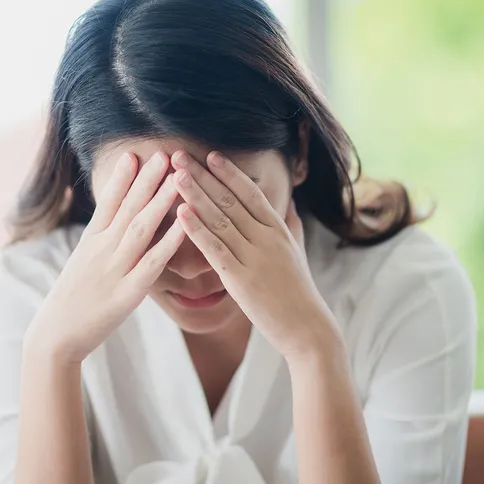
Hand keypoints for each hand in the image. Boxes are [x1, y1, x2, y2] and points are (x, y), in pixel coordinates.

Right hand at [24, 152, 185, 365]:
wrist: (54, 336)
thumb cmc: (71, 301)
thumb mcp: (81, 263)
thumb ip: (98, 243)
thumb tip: (111, 224)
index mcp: (90, 242)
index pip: (108, 202)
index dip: (122, 178)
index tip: (135, 154)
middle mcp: (102, 250)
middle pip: (127, 208)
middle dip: (147, 180)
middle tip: (164, 154)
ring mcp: (115, 270)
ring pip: (141, 228)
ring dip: (161, 201)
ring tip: (178, 178)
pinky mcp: (127, 293)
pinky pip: (152, 263)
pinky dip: (169, 242)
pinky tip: (185, 225)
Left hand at [170, 150, 342, 362]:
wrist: (307, 328)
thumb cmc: (300, 293)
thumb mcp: (298, 253)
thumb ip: (292, 227)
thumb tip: (291, 207)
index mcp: (279, 230)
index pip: (251, 193)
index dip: (230, 173)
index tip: (210, 155)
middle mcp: (266, 238)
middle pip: (229, 200)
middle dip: (203, 176)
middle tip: (180, 155)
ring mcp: (254, 257)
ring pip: (219, 219)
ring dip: (195, 195)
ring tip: (175, 175)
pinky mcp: (240, 279)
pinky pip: (215, 249)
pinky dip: (197, 230)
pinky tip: (180, 214)